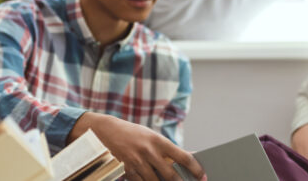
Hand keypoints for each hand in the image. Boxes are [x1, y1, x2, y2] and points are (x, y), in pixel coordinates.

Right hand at [70, 113, 205, 180]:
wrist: (104, 131)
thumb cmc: (131, 133)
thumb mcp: (150, 136)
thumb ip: (164, 150)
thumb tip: (183, 162)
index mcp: (158, 141)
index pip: (183, 157)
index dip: (196, 169)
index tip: (203, 176)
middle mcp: (149, 152)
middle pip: (171, 175)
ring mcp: (137, 163)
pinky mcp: (126, 170)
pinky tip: (150, 180)